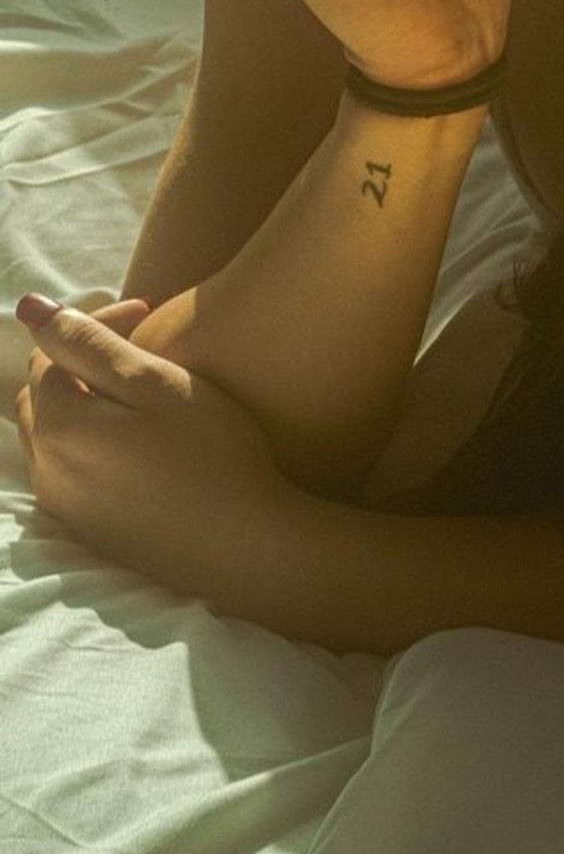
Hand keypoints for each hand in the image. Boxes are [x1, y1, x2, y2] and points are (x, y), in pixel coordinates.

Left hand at [13, 295, 291, 612]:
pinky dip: (88, 442)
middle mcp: (47, 470)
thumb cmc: (211, 453)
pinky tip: (135, 441)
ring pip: (51, 434)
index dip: (96, 322)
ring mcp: (66, 507)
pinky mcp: (89, 531)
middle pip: (43, 394)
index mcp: (58, 426)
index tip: (148, 311)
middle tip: (140, 346)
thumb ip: (87, 343)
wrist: (245, 547)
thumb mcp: (154, 382)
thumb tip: (28, 307)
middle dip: (81, 362)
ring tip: (135, 392)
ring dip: (81, 402)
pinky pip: (68, 471)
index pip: (52, 352)